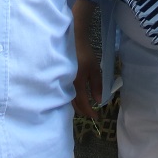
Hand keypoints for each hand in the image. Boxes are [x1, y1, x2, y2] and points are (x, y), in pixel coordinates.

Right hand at [72, 0, 102, 119]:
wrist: (71, 40)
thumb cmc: (84, 53)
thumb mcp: (94, 69)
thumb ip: (97, 85)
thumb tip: (98, 101)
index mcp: (77, 83)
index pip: (83, 104)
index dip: (90, 112)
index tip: (96, 117)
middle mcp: (67, 85)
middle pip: (74, 104)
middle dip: (83, 111)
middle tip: (90, 114)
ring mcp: (62, 82)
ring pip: (68, 99)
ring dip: (76, 106)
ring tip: (84, 108)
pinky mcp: (59, 78)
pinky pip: (64, 93)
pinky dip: (70, 99)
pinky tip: (74, 98)